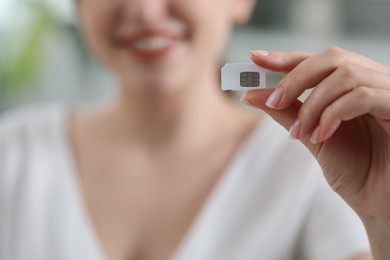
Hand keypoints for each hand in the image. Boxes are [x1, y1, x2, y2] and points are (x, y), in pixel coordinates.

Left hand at [242, 47, 389, 257]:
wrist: (382, 203)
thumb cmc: (355, 171)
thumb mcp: (313, 137)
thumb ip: (287, 113)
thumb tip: (252, 94)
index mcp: (355, 86)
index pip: (320, 61)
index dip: (287, 57)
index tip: (255, 58)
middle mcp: (376, 82)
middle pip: (333, 57)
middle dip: (295, 77)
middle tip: (273, 101)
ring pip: (345, 74)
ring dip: (313, 103)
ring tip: (301, 132)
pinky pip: (363, 95)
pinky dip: (333, 113)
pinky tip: (322, 136)